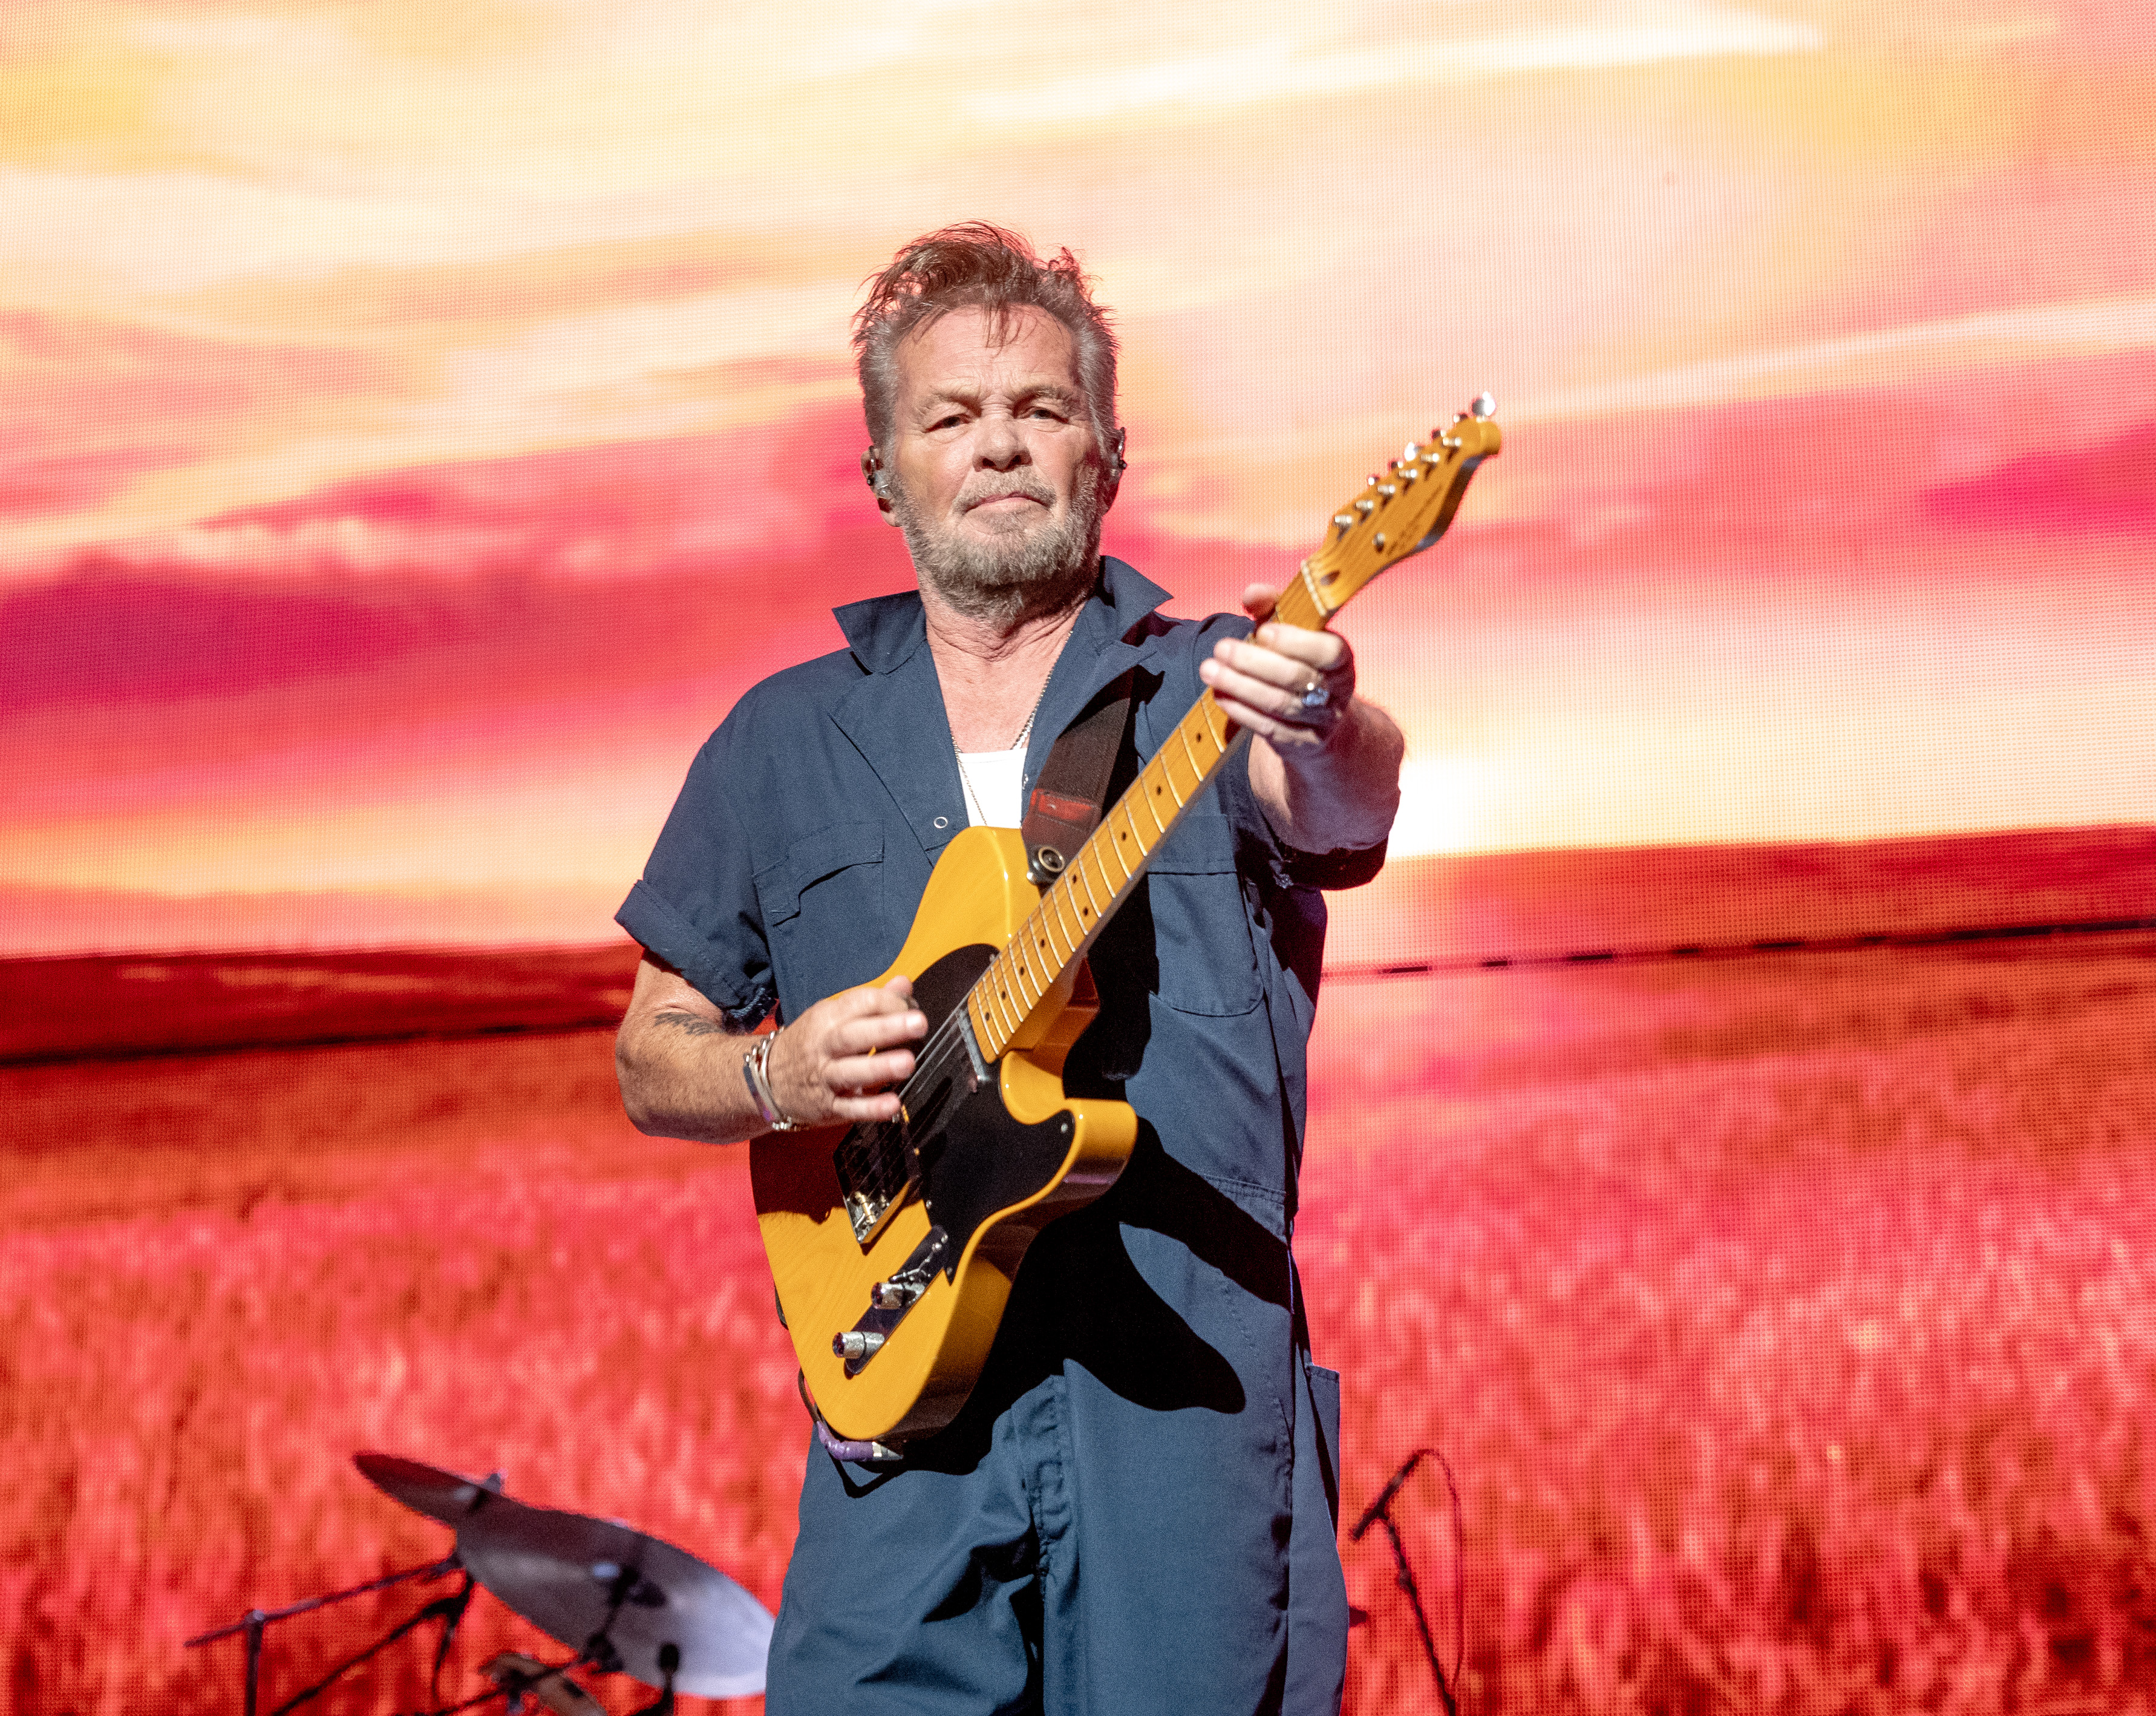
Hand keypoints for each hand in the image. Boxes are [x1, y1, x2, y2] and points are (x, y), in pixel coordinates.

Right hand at [764, 976, 926, 1126]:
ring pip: (850, 1072)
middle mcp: (824, 1046)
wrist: (767, 1080)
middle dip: (886, 1029)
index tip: (913, 1007)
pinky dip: (871, 1108)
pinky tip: (893, 1105)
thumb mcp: (833, 1015)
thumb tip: (904, 985)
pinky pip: (849, 1108)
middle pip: (853, 1035)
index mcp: (828, 1018)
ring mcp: (824, 1077)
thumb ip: (871, 1002)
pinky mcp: (827, 1107)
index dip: (889, 1002)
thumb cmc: (812, 1042)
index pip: (859, 1003)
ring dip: (880, 1067)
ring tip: (908, 1063)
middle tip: (919, 1024)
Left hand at [1196, 583, 1354, 757]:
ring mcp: (1321, 720)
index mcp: (1341, 658)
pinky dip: (1241, 710)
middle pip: (1294, 676)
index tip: (1261, 631)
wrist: (1318, 719)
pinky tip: (1220, 695)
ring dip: (1239, 685)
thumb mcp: (1292, 631)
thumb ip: (1274, 606)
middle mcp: (1336, 691)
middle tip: (1220, 648)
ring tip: (1209, 670)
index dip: (1294, 641)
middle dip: (1252, 662)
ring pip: (1278, 703)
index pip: (1327, 650)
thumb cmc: (1299, 663)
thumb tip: (1251, 593)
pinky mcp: (1301, 743)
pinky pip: (1268, 727)